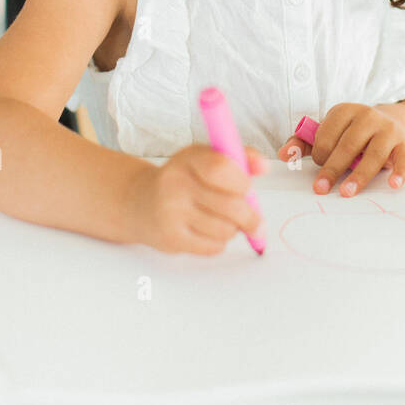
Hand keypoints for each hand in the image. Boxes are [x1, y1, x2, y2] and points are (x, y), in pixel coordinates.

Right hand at [125, 144, 266, 254]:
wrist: (140, 202)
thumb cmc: (183, 178)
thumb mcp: (205, 158)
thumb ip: (238, 158)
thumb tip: (264, 166)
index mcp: (188, 159)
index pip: (221, 167)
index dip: (242, 180)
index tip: (249, 187)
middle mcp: (176, 184)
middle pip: (230, 205)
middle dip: (250, 216)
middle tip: (256, 220)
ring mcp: (171, 213)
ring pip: (226, 229)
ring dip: (234, 228)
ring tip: (223, 220)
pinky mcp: (171, 238)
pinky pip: (213, 246)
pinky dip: (219, 242)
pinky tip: (208, 231)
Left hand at [277, 103, 404, 196]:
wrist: (390, 126)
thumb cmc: (351, 134)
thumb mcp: (328, 133)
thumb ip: (304, 143)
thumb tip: (282, 155)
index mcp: (344, 111)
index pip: (328, 132)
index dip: (320, 152)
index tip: (318, 164)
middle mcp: (367, 116)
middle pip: (348, 144)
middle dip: (333, 168)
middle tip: (321, 189)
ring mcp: (388, 129)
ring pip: (374, 153)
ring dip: (360, 175)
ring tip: (347, 192)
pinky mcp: (404, 143)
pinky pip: (403, 158)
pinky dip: (399, 171)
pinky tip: (393, 184)